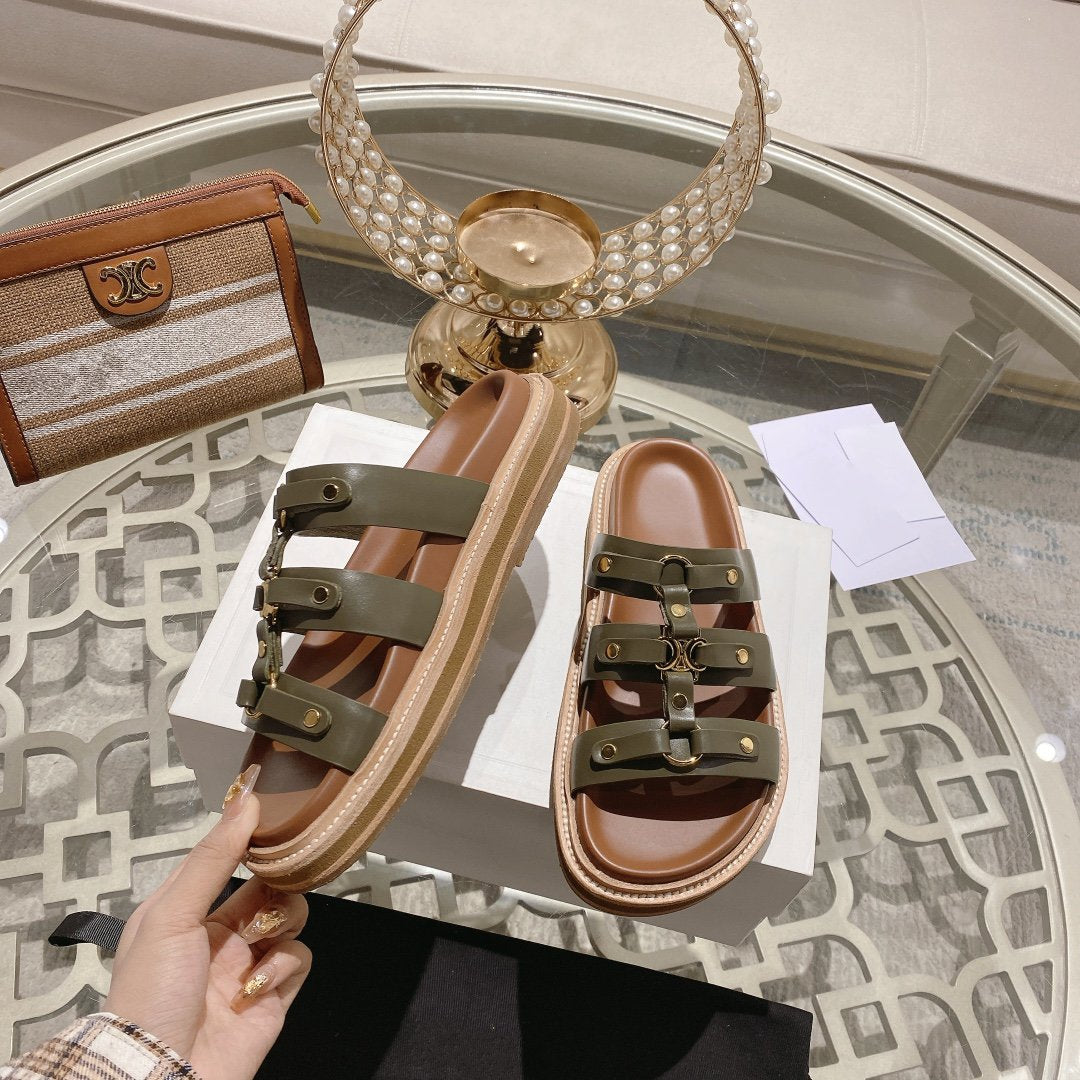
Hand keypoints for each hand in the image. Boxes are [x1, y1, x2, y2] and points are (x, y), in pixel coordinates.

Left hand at [106, 766, 311, 1079]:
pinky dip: (282, 966)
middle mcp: (219, 933)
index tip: (275, 813)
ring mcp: (247, 963)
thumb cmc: (151, 992)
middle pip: (268, 884)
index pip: (225, 859)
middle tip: (276, 879)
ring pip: (290, 916)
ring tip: (258, 939)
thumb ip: (213, 857)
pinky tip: (255, 984)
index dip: (249, 838)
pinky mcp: (273, 994)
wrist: (161, 1073)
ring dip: (280, 920)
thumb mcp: (172, 914)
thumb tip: (247, 799)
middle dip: (277, 880)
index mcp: (186, 909)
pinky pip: (298, 959)